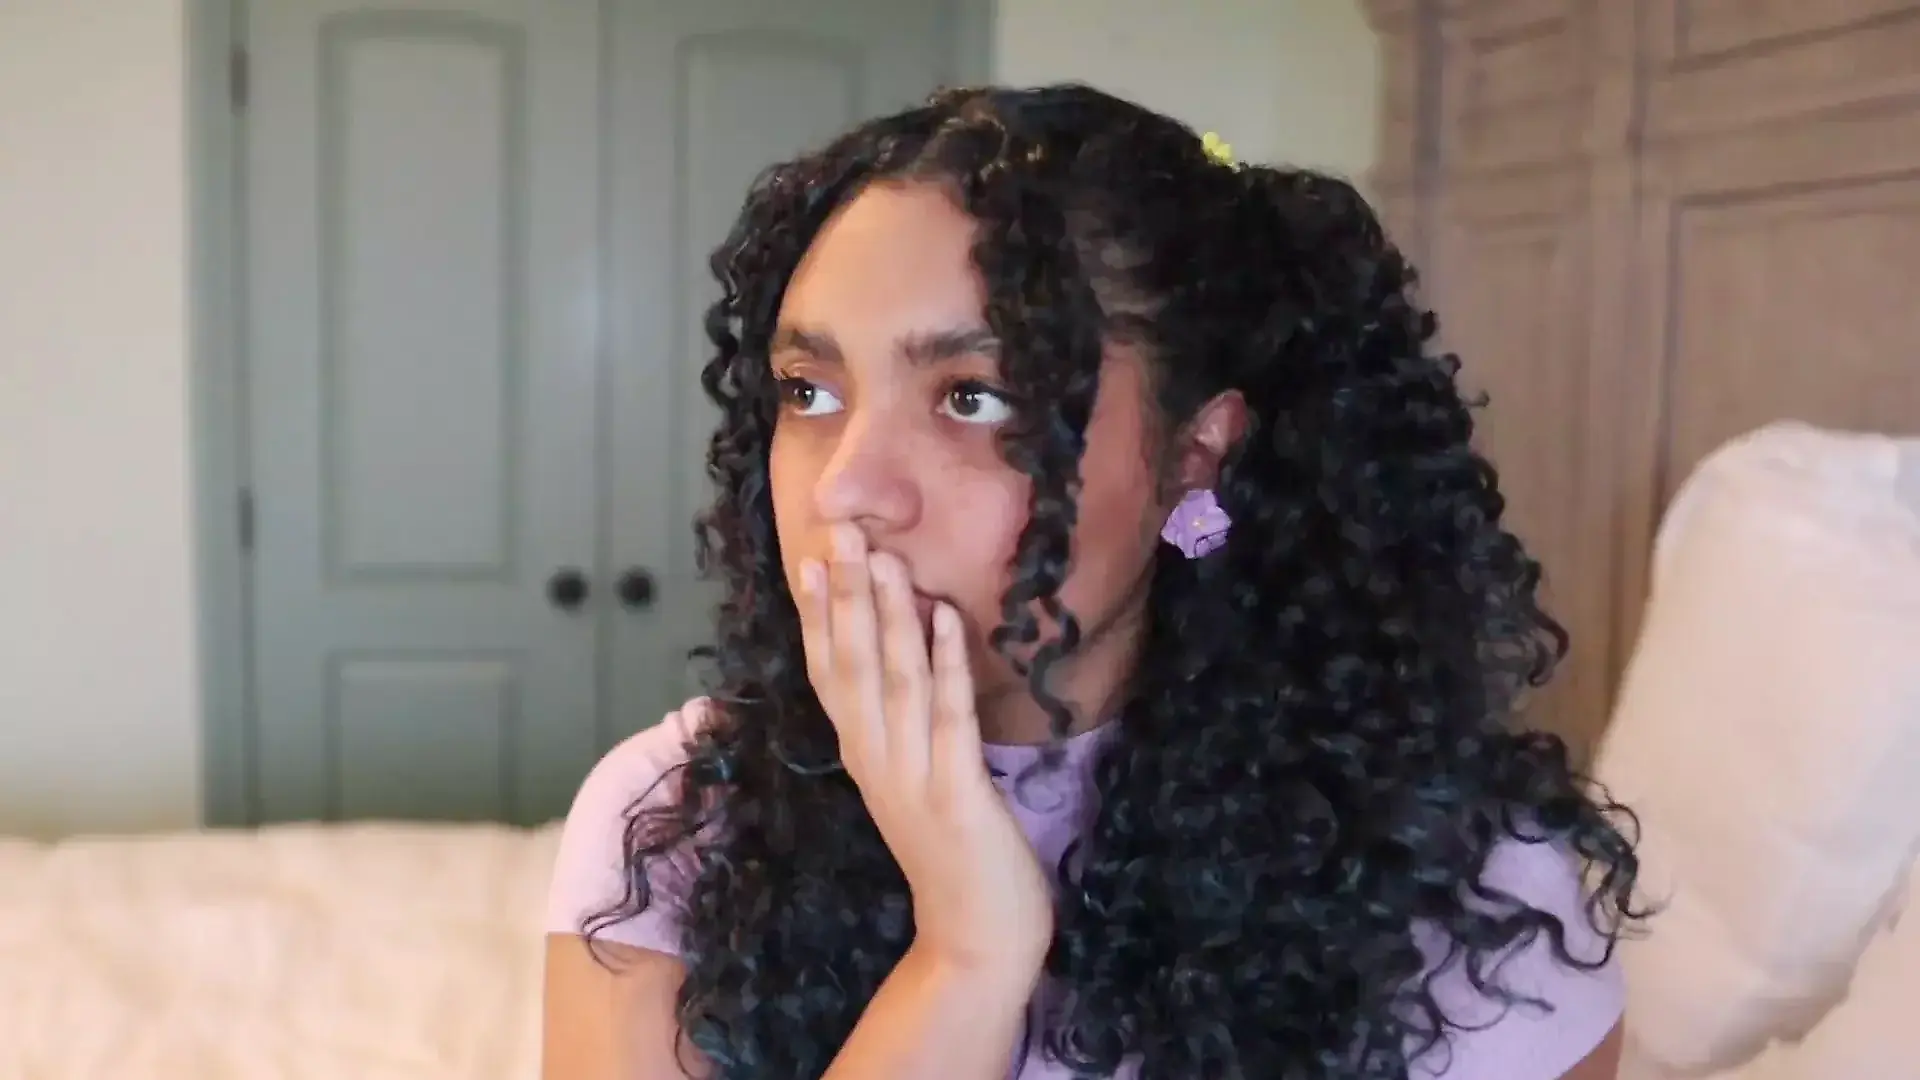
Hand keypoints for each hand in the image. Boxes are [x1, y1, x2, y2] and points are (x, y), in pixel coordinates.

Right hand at [797, 524, 1053, 978]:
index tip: (809, 557)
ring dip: (887, 616)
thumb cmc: (955, 858)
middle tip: (841, 529)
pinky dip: (947, 664)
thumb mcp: (915, 785)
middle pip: (851, 666)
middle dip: (845, 596)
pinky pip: (950, 718)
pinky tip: (946, 616)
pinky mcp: (957, 795)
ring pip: (893, 682)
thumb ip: (903, 733)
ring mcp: (912, 779)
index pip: (829, 676)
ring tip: (885, 557)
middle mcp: (875, 763)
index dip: (818, 617)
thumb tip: (901, 665)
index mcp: (863, 758)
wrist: (976, 941)